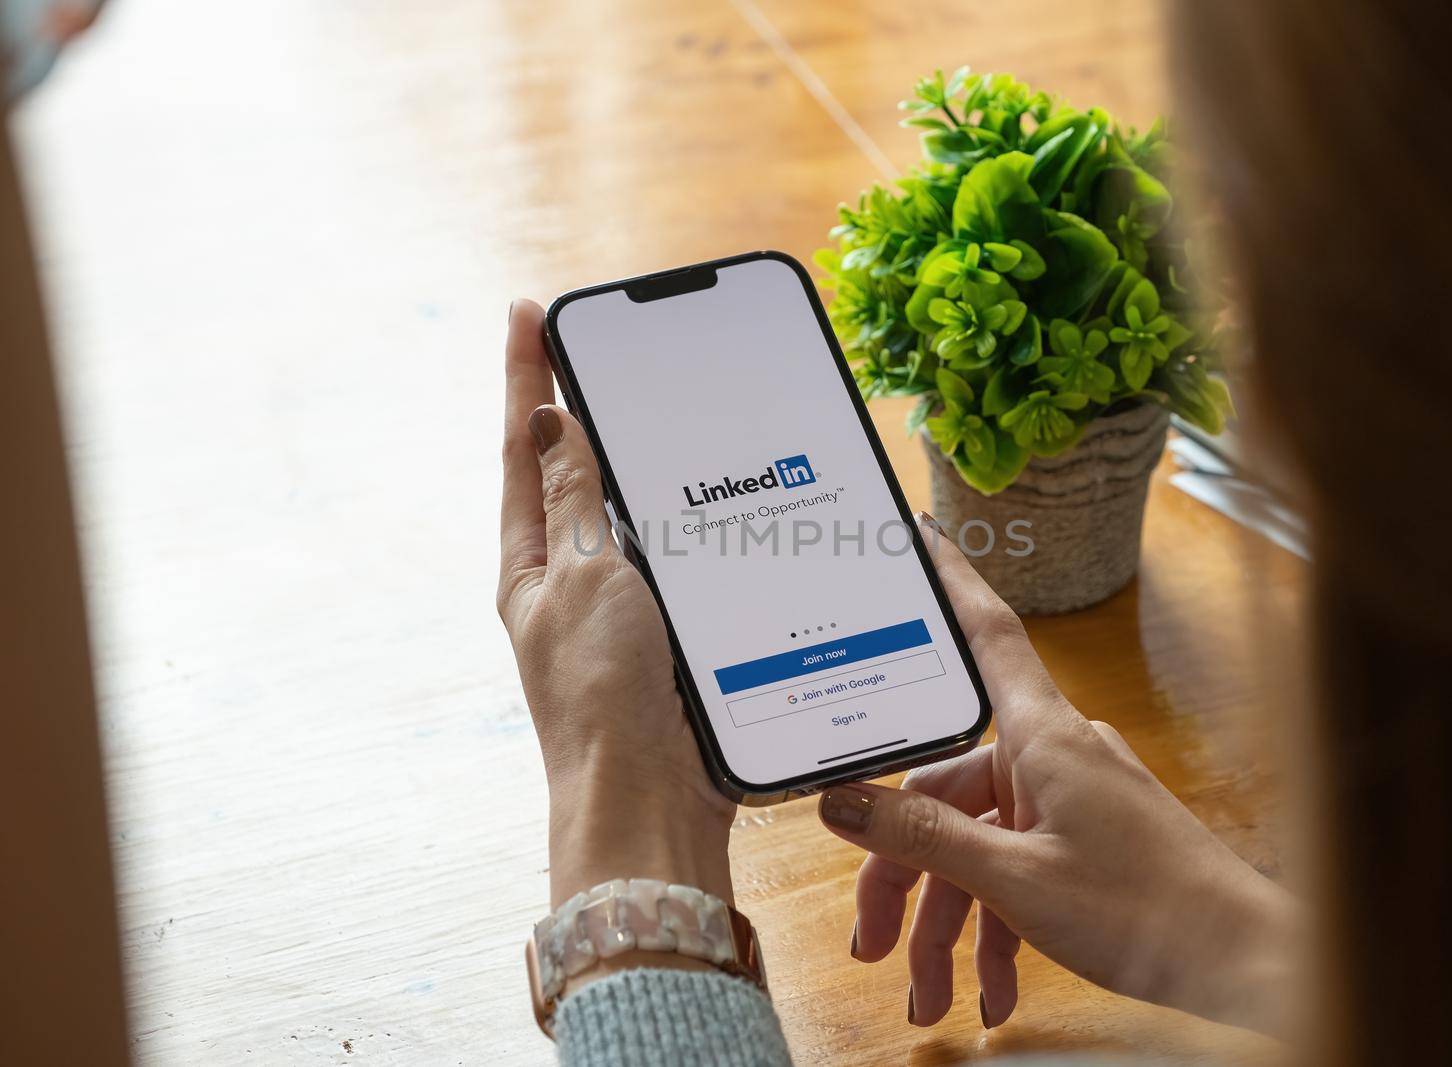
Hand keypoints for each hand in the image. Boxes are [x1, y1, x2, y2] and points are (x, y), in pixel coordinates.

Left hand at [498, 300, 734, 918]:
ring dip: (646, 467)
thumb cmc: (603, 693)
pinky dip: (693, 526)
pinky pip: (679, 560)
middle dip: (583, 411)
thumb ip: (575, 497)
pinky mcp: (669, 636)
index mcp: (531, 562)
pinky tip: (720, 510)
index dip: (524, 374)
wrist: (650, 797)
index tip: (526, 312)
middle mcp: (570, 580)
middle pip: (576, 475)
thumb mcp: (586, 576)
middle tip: (598, 348)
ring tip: (661, 412)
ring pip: (635, 516)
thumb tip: (547, 421)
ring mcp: (620, 608)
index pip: (522, 446)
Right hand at [817, 514, 1296, 1034]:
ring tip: (928, 991)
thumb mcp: (1014, 878)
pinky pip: (1015, 869)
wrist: (1244, 966)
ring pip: (976, 843)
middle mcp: (1054, 756)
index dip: (947, 580)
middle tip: (871, 938)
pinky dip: (993, 928)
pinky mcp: (1086, 843)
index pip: (984, 633)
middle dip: (904, 872)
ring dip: (947, 923)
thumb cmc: (1151, 911)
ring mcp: (1072, 802)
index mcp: (1043, 736)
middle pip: (946, 787)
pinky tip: (988, 987)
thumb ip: (923, 835)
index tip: (919, 534)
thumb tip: (843, 802)